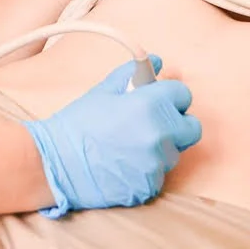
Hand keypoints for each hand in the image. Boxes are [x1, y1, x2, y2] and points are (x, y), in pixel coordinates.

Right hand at [22, 56, 200, 215]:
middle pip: (191, 127)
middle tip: (152, 122)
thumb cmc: (77, 126)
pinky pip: (160, 173)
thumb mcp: (103, 91)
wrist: (58, 164)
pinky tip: (125, 163)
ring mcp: (157, 164)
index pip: (183, 95)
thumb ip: (132, 74)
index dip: (170, 95)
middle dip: (176, 122)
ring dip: (161, 146)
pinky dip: (148, 168)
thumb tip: (155, 61)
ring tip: (130, 144)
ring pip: (175, 151)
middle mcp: (159, 135)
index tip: (159, 98)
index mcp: (149, 106)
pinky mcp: (150, 187)